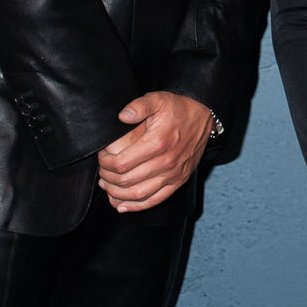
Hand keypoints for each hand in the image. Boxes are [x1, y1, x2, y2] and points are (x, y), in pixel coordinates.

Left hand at [97, 91, 212, 212]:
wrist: (204, 116)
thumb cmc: (178, 109)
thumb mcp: (158, 99)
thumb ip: (138, 106)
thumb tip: (122, 116)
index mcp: (157, 143)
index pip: (122, 163)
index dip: (105, 163)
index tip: (101, 158)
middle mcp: (165, 162)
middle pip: (127, 181)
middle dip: (108, 178)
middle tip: (102, 172)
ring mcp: (173, 175)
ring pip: (138, 195)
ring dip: (118, 194)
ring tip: (107, 187)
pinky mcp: (178, 181)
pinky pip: (155, 200)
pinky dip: (136, 206)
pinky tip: (122, 205)